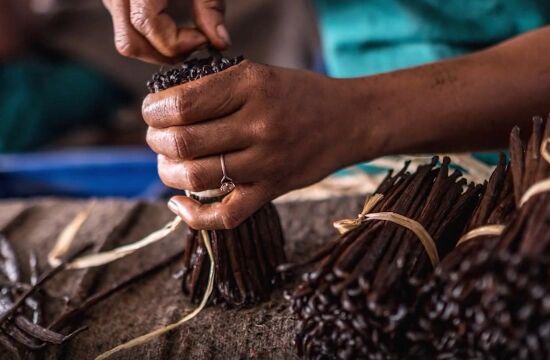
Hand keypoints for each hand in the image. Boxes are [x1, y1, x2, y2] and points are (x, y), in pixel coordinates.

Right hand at [102, 0, 230, 62]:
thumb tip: (220, 42)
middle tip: (195, 45)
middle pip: (130, 42)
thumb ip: (211, 7)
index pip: (148, 25)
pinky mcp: (116, 1)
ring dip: (158, 50)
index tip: (203, 40)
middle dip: (166, 53)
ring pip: (127, 41)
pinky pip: (129, 31)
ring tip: (187, 39)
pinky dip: (152, 40)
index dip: (178, 42)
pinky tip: (174, 30)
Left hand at [143, 61, 377, 228]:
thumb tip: (164, 108)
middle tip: (157, 137)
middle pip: (184, 142)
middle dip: (156, 141)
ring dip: (168, 172)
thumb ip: (216, 87)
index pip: (182, 104)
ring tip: (169, 162)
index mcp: (251, 86)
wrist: (349, 120)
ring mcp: (267, 162)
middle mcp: (259, 124)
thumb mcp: (259, 73)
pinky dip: (195, 215)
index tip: (152, 112)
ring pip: (196, 177)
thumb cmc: (299, 94)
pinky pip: (226, 215)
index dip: (154, 110)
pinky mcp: (273, 189)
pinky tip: (180, 202)